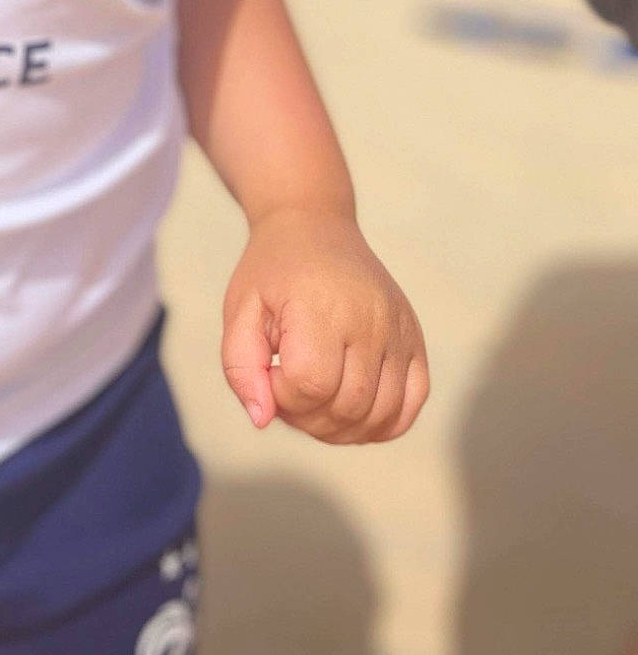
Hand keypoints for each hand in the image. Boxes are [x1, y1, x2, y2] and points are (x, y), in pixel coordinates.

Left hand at [221, 208, 427, 444]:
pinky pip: (412, 402)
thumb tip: (262, 419)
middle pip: (347, 406)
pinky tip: (352, 411)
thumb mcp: (240, 309)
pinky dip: (383, 422)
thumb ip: (241, 367)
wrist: (315, 225)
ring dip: (342, 428)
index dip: (283, 395)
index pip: (310, 384)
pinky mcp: (415, 337)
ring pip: (381, 414)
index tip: (270, 371)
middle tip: (287, 391)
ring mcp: (398, 329)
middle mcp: (369, 318)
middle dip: (308, 418)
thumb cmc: (273, 271)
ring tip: (315, 400)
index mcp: (321, 306)